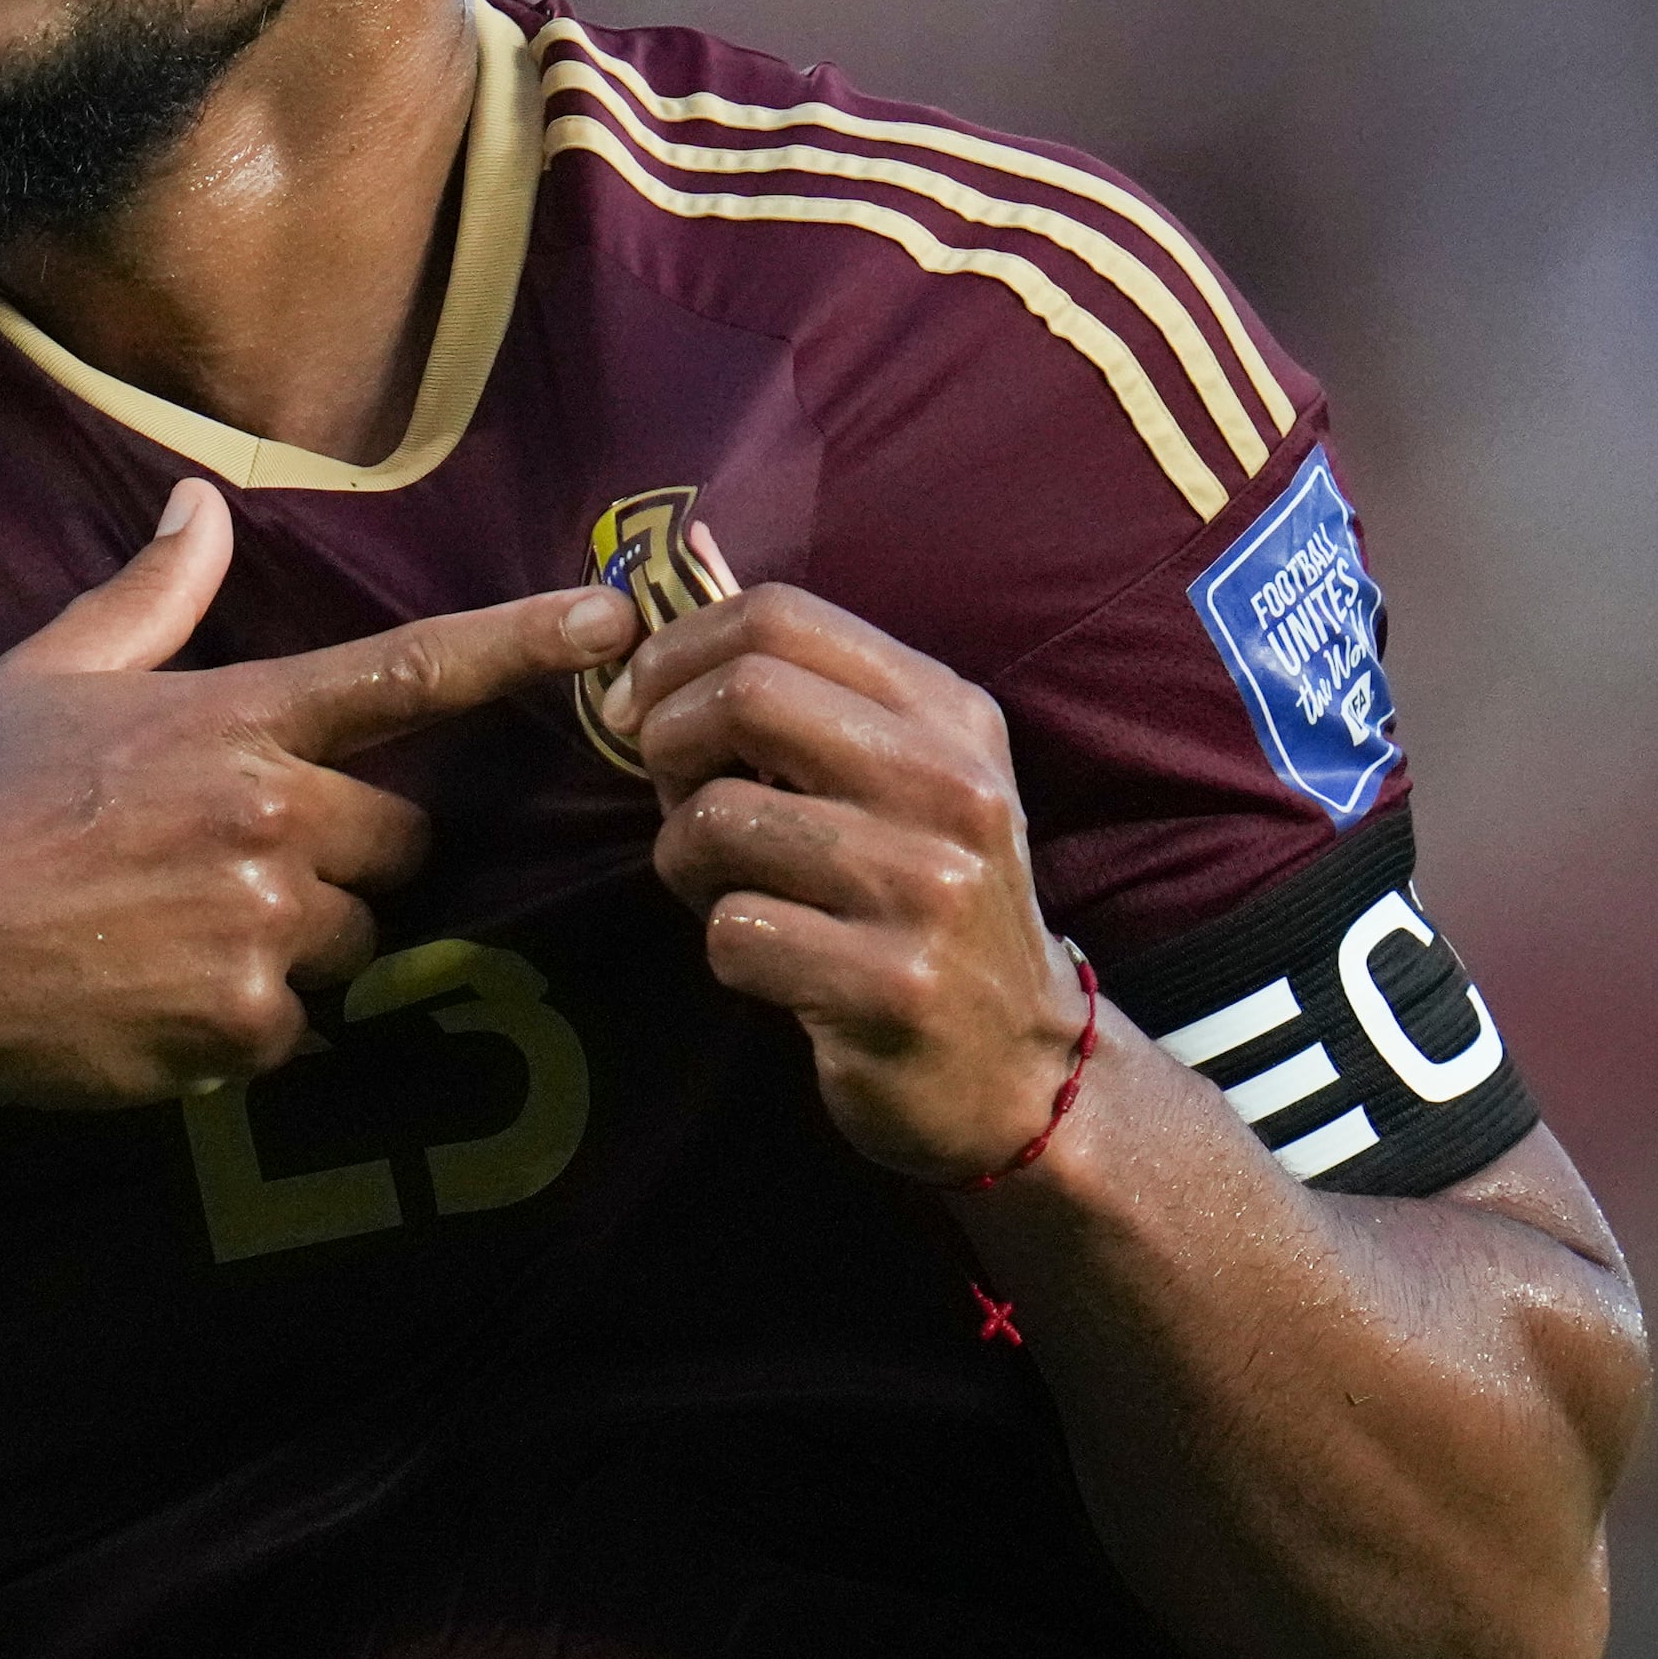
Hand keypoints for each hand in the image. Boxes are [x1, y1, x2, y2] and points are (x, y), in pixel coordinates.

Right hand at [0, 480, 632, 1129]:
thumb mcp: (45, 679)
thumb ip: (148, 598)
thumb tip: (201, 505)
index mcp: (236, 717)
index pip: (410, 670)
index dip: (524, 642)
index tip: (618, 619)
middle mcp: (272, 810)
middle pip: (397, 840)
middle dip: (338, 856)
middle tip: (220, 868)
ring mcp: (267, 920)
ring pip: (355, 936)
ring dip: (295, 943)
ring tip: (173, 936)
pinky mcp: (249, 1022)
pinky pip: (303, 1025)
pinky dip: (247, 1023)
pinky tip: (156, 1000)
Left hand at [597, 584, 1084, 1182]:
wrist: (1016, 1063)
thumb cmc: (921, 901)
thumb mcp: (903, 777)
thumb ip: (807, 695)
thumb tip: (662, 595)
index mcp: (950, 716)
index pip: (780, 616)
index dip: (677, 649)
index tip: (641, 705)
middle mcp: (953, 788)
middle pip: (745, 695)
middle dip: (668, 742)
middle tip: (669, 794)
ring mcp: (928, 888)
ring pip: (717, 821)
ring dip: (685, 861)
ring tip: (730, 888)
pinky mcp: (891, 986)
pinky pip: (732, 932)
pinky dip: (724, 947)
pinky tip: (775, 962)